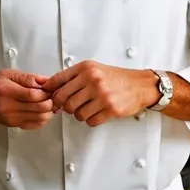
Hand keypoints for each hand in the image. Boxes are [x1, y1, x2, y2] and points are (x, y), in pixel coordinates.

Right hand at [0, 69, 53, 129]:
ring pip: (39, 118)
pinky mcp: (15, 125)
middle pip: (38, 107)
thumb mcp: (8, 74)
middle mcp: (8, 107)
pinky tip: (45, 111)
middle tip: (54, 96)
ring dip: (49, 111)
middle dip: (50, 102)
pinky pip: (35, 125)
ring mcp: (11, 118)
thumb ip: (27, 77)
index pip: (32, 95)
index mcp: (5, 90)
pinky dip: (44, 118)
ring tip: (51, 103)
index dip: (45, 93)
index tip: (51, 89)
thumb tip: (45, 81)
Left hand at [41, 61, 159, 126]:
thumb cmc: (116, 78)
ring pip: (76, 113)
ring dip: (79, 114)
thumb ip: (74, 76)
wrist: (140, 85)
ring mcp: (102, 95)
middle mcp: (93, 80)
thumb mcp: (94, 69)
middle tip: (69, 106)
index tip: (49, 96)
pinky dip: (90, 120)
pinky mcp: (110, 109)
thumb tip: (51, 87)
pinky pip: (90, 121)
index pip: (58, 80)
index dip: (50, 91)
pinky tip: (96, 112)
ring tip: (87, 108)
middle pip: (64, 100)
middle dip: (64, 106)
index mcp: (86, 69)